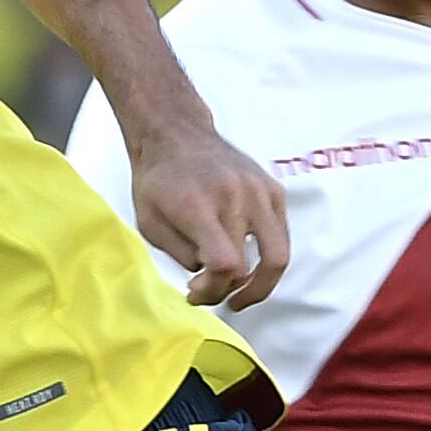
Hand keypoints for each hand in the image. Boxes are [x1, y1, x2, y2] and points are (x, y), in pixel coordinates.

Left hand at [118, 112, 289, 313]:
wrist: (177, 134)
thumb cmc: (157, 180)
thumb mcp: (149, 224)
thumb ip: (181, 255)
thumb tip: (210, 277)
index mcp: (199, 206)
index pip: (224, 262)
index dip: (212, 290)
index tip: (193, 294)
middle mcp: (235, 197)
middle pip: (249, 266)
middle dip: (229, 291)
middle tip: (214, 296)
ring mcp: (260, 191)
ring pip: (278, 256)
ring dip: (260, 284)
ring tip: (241, 294)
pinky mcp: (273, 189)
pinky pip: (281, 236)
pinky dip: (267, 258)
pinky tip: (247, 262)